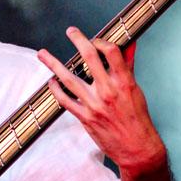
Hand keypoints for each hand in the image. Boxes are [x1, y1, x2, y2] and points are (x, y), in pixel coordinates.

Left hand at [37, 27, 166, 174]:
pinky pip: (65, 100)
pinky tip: (51, 82)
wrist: (137, 148)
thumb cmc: (138, 119)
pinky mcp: (85, 117)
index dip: (101, 41)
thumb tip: (130, 46)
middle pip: (89, 57)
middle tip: (70, 31)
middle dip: (78, 40)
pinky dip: (55, 89)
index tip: (95, 39)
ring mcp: (94, 104)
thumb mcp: (136, 90)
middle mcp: (108, 91)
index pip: (111, 51)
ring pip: (69, 78)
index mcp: (124, 82)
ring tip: (42, 54)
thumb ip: (128, 67)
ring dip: (53, 64)